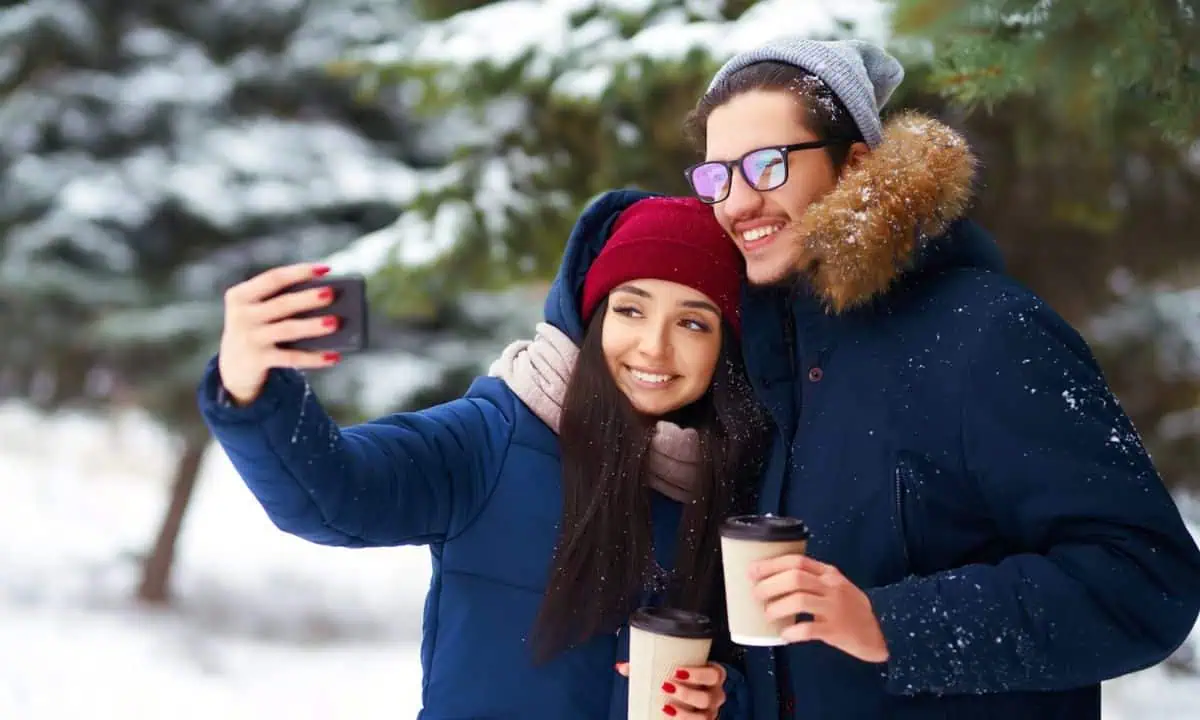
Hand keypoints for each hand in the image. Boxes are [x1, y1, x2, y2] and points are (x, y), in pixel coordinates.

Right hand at [218, 263, 340, 404]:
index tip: (325, 269)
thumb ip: (284, 302)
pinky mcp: (258, 361)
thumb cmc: (258, 327)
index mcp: (240, 295)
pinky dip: (315, 358)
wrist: (233, 364)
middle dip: (307, 298)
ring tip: (335, 322)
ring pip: (287, 330)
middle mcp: (242, 315)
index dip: (300, 272)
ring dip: (312, 326)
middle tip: (331, 293)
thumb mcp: (260, 311)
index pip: (273, 278)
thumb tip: (327, 302)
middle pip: (281, 304)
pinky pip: (292, 358)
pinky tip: (334, 356)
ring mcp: (249, 339)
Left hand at [616, 662, 725, 718]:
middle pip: (709, 696)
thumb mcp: (670, 667)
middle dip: (687, 693)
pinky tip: (670, 717)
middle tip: (666, 687)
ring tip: (666, 707)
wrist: (687, 691)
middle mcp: (716, 694)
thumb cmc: (681, 676)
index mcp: (713, 675)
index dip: (698, 674)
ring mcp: (711, 711)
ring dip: (685, 713)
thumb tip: (621, 667)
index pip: (714, 673)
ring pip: (705, 716)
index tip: (677, 671)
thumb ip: (647, 665)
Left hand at [751, 554, 888, 662]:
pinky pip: (810, 629)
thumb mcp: (836, 585)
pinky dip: (793, 631)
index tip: (752, 570)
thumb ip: (813, 579)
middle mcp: (831, 587)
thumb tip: (772, 579)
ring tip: (767, 614)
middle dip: (769, 584)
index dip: (771, 564)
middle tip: (755, 593)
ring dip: (777, 607)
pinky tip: (784, 634)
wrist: (885, 630)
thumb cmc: (853, 607)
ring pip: (800, 600)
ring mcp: (835, 608)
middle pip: (795, 578)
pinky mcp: (836, 631)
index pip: (796, 561)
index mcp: (829, 573)